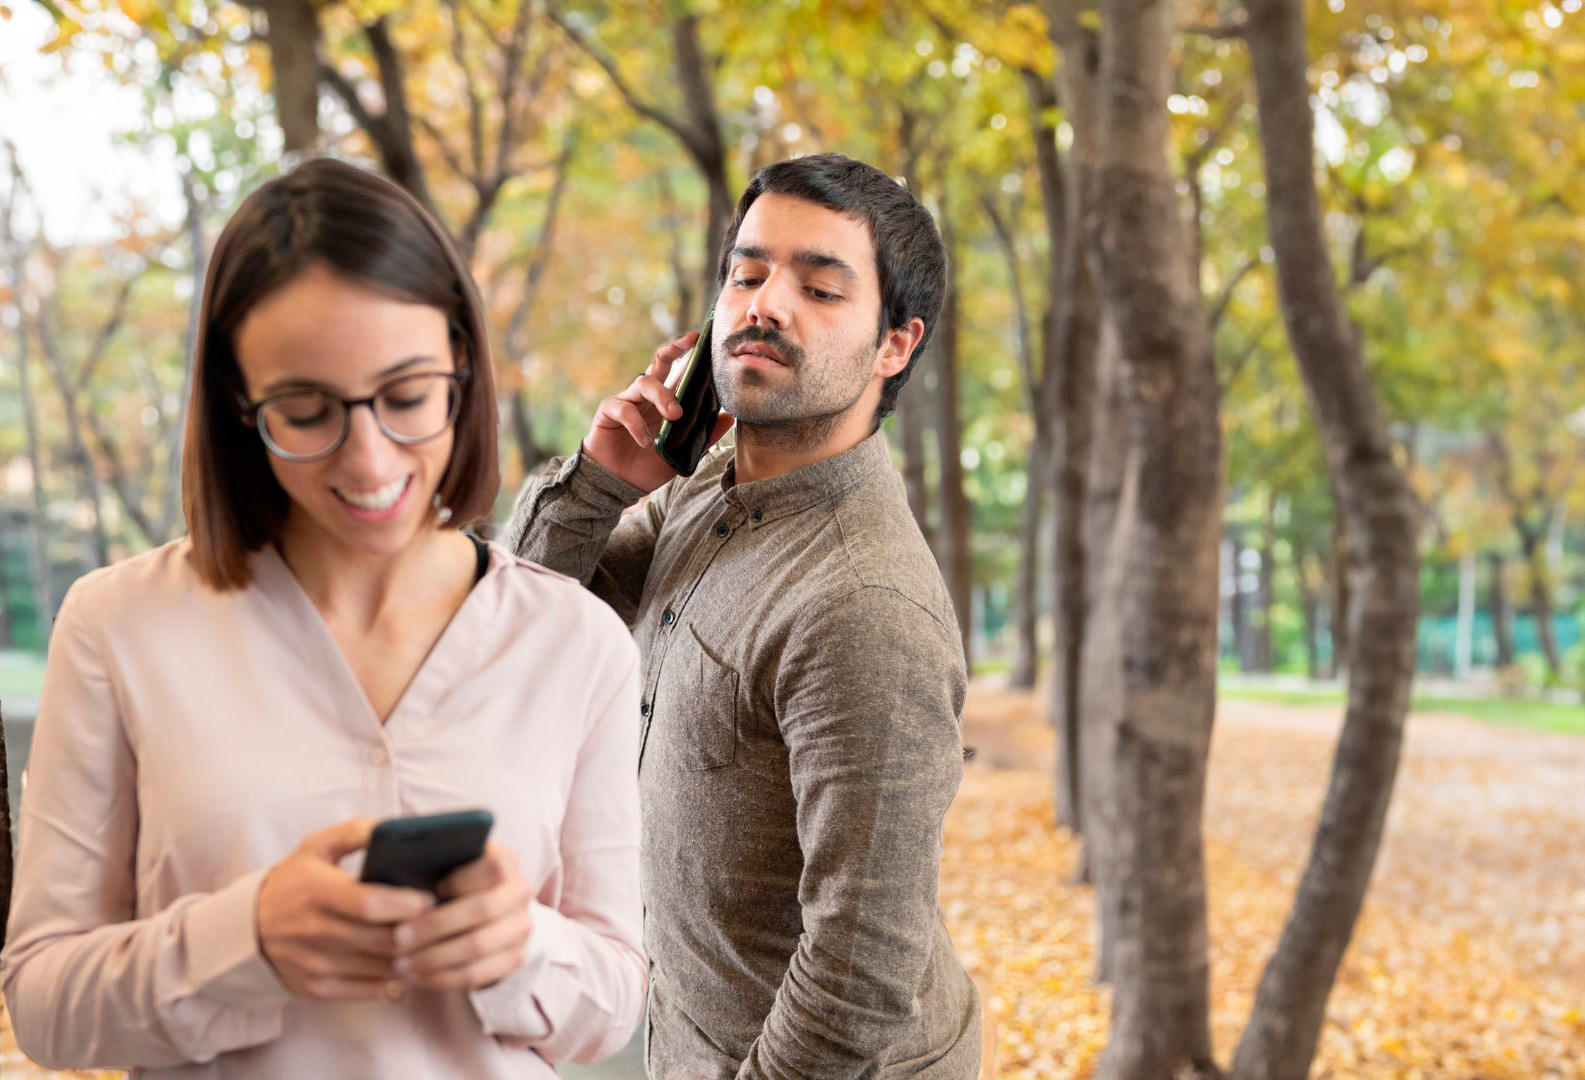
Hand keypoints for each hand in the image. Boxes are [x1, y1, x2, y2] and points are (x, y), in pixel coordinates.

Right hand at [257, 817, 435, 999]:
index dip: (407, 904)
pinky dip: (393, 979)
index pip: (372, 904)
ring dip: (412, 956)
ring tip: (429, 941)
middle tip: (440, 921)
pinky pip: (369, 991)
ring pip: (382, 968)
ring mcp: (315, 964)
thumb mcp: (316, 846)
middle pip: (383, 940)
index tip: (430, 898)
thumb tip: (389, 828)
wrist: (248, 927)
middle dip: (419, 932)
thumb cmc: (295, 881)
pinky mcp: (316, 988)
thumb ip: (354, 832)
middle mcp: (316, 932)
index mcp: (318, 892)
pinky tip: (405, 963)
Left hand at [392, 843, 534, 990]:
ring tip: (401, 964)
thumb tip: (397, 875)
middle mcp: (520, 892)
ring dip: (434, 958)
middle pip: (482, 909)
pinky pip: (477, 974)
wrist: (486, 911)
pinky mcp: (514, 958)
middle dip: (435, 926)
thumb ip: (433, 864)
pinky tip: (417, 976)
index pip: (491, 868)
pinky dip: (442, 978)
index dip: (457, 881)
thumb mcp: (449, 865)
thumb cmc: (454, 883)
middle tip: (398, 938)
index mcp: (506, 861)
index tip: (422, 893)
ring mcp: (521, 927)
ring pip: (478, 946)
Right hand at [582, 332, 735, 492]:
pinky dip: (637, 425)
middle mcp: (646, 396)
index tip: (700, 339)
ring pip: (644, 383)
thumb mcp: (681, 454)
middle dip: (673, 350)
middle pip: (658, 363)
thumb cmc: (648, 466)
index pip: (677, 371)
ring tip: (675, 416)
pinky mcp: (608, 412)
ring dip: (662, 397)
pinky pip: (624, 409)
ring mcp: (626, 401)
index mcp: (664, 402)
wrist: (619, 484)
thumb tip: (730, 417)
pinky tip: (646, 441)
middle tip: (691, 352)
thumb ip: (703, 437)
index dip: (686, 353)